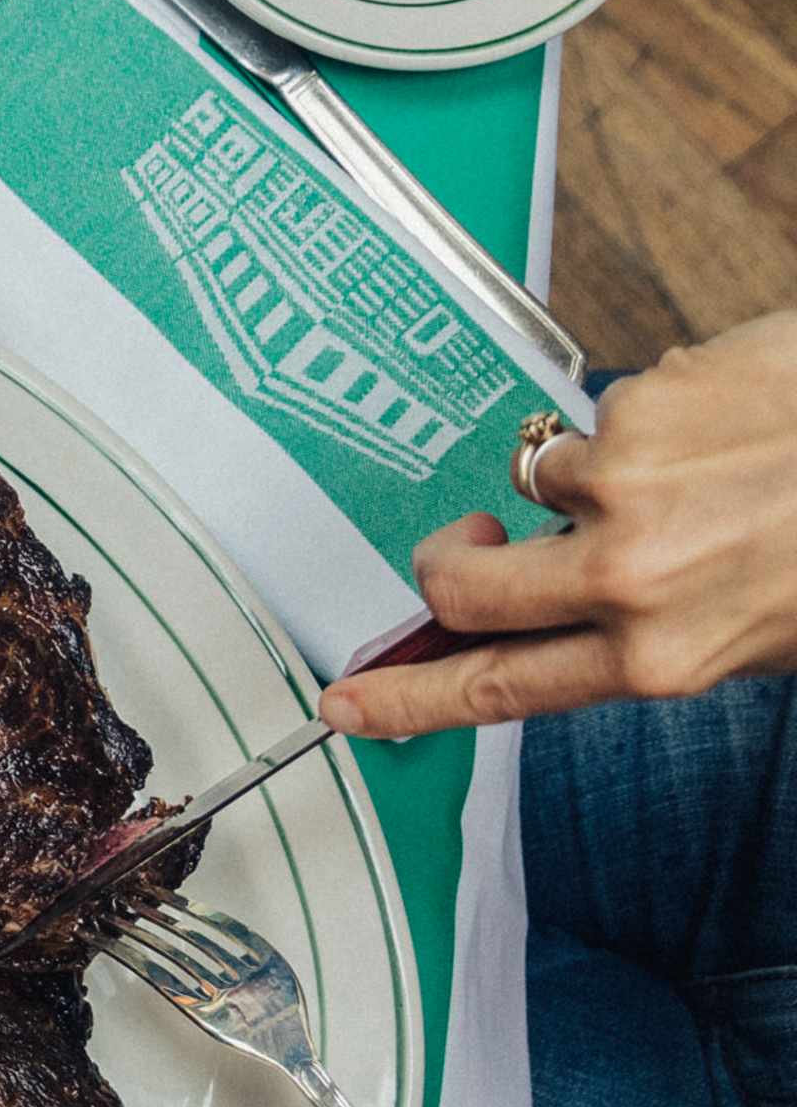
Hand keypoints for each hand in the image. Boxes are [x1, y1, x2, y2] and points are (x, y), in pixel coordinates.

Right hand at [325, 313, 796, 738]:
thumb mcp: (764, 631)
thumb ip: (656, 635)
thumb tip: (553, 626)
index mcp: (661, 656)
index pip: (494, 687)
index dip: (408, 697)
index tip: (350, 700)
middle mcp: (628, 580)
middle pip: (460, 582)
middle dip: (450, 560)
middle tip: (475, 544)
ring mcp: (623, 487)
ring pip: (543, 483)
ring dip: (596, 473)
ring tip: (703, 464)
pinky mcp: (639, 407)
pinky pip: (603, 415)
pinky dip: (654, 415)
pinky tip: (728, 418)